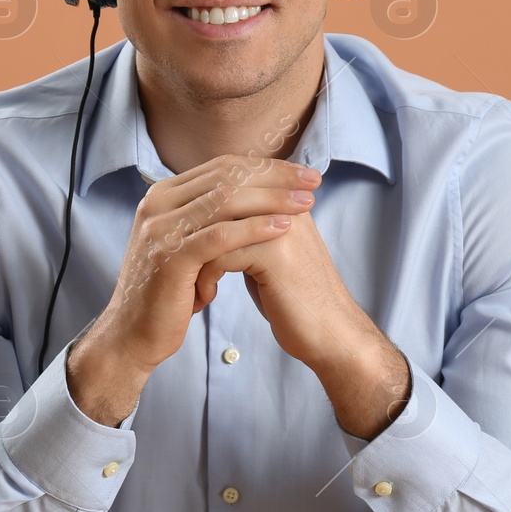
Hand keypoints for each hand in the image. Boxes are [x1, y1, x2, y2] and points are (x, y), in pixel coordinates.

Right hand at [99, 155, 320, 373]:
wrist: (134, 335)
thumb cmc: (170, 292)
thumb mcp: (188, 244)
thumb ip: (210, 216)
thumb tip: (256, 192)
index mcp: (163, 195)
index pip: (222, 166)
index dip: (266, 166)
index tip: (303, 173)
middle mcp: (157, 204)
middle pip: (227, 176)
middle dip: (275, 177)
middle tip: (313, 181)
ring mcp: (160, 229)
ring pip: (225, 200)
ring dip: (272, 199)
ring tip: (307, 203)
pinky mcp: (169, 257)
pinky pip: (219, 236)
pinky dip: (254, 229)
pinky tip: (283, 228)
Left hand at [196, 201, 410, 438]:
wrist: (330, 333)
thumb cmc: (292, 297)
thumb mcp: (268, 253)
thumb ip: (246, 227)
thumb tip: (206, 213)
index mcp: (285, 198)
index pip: (231, 178)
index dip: (201, 209)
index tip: (186, 241)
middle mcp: (284, 204)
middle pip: (219, 198)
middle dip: (193, 231)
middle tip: (180, 257)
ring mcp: (280, 227)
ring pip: (213, 226)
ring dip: (195, 257)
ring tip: (193, 281)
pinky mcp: (273, 254)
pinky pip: (218, 253)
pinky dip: (205, 277)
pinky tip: (207, 296)